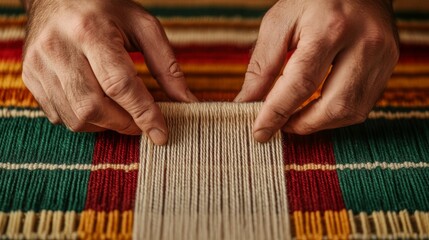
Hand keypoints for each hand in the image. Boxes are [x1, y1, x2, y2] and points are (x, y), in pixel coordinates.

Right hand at [22, 0, 196, 144]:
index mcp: (90, 30)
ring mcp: (39, 64)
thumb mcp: (142, 26)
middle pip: (94, 107)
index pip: (120, 84)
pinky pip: (59, 116)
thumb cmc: (105, 9)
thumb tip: (186, 101)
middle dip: (124, 123)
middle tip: (139, 121)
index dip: (143, 113)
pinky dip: (84, 119)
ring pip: (75, 118)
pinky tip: (95, 102)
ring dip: (104, 124)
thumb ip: (166, 64)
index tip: (160, 134)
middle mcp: (59, 48)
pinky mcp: (31, 77)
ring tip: (118, 110)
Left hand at [235, 0, 398, 141]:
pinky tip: (318, 108)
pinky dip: (336, 114)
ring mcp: (383, 55)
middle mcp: (364, 43)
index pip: (301, 84)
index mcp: (331, 28)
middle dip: (302, 125)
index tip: (260, 132)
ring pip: (352, 111)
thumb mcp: (279, 22)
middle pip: (333, 106)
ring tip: (296, 118)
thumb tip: (248, 101)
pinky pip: (364, 104)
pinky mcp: (390, 63)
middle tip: (279, 126)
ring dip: (319, 123)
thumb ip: (263, 64)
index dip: (277, 114)